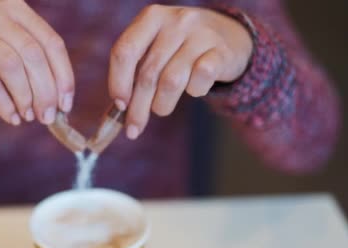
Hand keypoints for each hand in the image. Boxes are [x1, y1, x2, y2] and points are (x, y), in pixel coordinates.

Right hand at [0, 0, 73, 124]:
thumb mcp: (10, 49)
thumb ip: (35, 65)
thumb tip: (61, 102)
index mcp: (13, 5)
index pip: (50, 41)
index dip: (63, 75)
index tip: (66, 103)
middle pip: (32, 54)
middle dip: (45, 91)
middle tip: (48, 116)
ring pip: (11, 67)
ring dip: (25, 98)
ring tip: (29, 117)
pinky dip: (4, 104)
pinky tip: (12, 117)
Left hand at [109, 5, 252, 138]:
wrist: (229, 34)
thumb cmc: (180, 47)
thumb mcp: (156, 47)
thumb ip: (135, 70)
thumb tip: (120, 108)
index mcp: (151, 17)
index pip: (125, 51)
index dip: (118, 82)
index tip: (119, 105)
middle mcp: (176, 21)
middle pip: (148, 74)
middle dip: (138, 108)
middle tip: (133, 129)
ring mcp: (201, 35)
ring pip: (171, 82)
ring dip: (162, 104)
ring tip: (161, 108)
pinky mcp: (221, 53)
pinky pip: (198, 83)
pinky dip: (193, 92)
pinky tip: (193, 89)